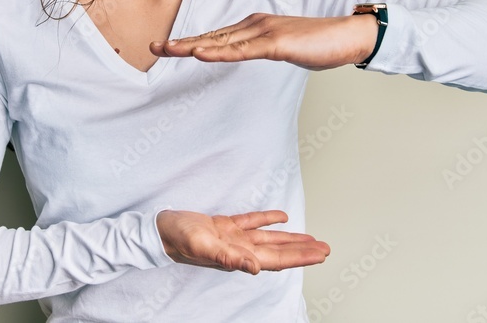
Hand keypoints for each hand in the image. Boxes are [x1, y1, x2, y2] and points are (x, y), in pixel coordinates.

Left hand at [149, 13, 378, 70]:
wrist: (351, 34)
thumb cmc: (322, 42)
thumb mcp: (286, 48)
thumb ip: (266, 49)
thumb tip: (251, 53)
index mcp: (256, 26)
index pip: (218, 36)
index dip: (191, 42)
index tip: (168, 47)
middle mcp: (256, 25)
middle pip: (212, 36)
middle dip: (182, 43)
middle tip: (153, 47)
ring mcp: (265, 32)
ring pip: (222, 41)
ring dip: (192, 46)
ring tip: (167, 49)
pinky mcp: (277, 43)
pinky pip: (242, 49)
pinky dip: (219, 51)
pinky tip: (200, 54)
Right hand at [156, 209, 329, 273]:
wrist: (160, 230)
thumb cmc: (178, 239)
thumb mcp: (202, 246)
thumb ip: (228, 258)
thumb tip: (255, 268)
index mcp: (238, 255)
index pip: (277, 259)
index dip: (300, 257)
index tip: (320, 255)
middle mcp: (240, 249)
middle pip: (279, 251)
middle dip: (303, 250)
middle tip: (326, 248)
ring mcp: (233, 237)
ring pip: (269, 238)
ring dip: (290, 239)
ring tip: (311, 238)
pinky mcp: (225, 225)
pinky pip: (252, 222)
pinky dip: (268, 220)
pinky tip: (281, 217)